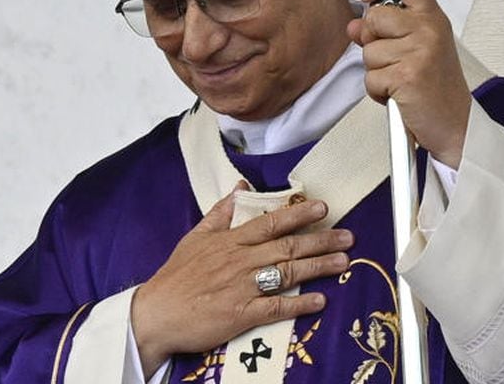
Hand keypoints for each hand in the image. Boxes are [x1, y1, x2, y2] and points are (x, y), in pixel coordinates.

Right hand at [130, 185, 353, 370]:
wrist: (155, 314)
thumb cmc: (176, 276)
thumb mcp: (195, 237)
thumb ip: (221, 213)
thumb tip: (241, 189)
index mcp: (230, 241)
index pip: (271, 222)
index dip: (299, 214)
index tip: (323, 207)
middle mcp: (240, 261)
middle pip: (287, 246)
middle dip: (321, 240)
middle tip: (348, 236)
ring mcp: (242, 288)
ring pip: (287, 273)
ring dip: (319, 267)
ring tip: (344, 262)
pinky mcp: (241, 315)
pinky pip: (276, 307)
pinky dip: (299, 305)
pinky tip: (320, 301)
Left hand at [347, 0, 471, 167]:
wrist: (456, 124)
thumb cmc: (437, 88)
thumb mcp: (417, 50)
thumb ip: (385, 32)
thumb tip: (354, 25)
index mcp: (433, 19)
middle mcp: (428, 30)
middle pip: (375, 17)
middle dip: (372, 41)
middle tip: (392, 59)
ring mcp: (419, 52)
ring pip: (369, 51)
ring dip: (377, 71)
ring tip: (400, 80)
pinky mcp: (407, 75)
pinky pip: (370, 77)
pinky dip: (378, 91)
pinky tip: (399, 94)